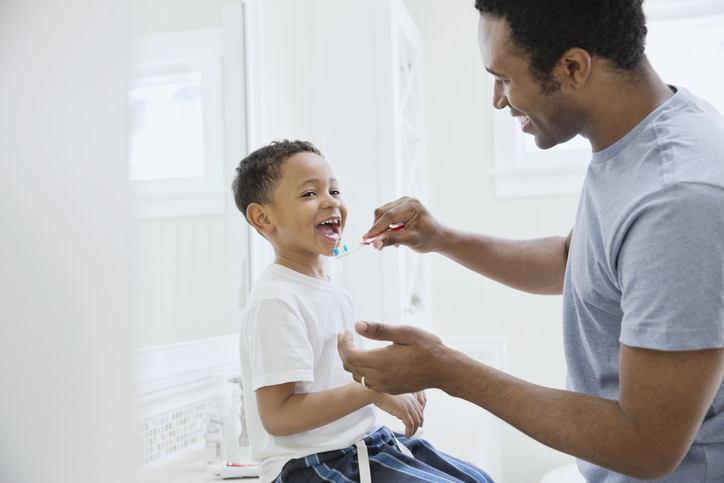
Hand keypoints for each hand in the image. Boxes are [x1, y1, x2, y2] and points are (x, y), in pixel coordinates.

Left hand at [337, 321, 457, 394]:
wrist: (444, 370)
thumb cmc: (427, 348)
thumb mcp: (405, 333)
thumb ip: (379, 330)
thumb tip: (357, 325)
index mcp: (381, 361)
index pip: (350, 355)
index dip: (344, 343)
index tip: (347, 331)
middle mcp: (380, 377)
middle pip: (350, 367)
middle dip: (344, 351)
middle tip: (345, 337)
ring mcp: (385, 385)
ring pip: (357, 377)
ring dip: (351, 362)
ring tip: (353, 347)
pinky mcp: (390, 389)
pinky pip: (368, 383)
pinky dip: (361, 372)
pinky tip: (367, 360)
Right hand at [363, 197, 445, 252]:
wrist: (439, 237)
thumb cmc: (429, 238)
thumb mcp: (411, 240)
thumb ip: (392, 239)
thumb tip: (375, 243)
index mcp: (411, 206)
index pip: (388, 216)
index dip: (376, 228)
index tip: (366, 239)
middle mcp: (406, 201)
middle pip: (382, 213)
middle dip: (377, 229)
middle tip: (376, 244)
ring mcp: (403, 203)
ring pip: (382, 214)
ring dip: (382, 229)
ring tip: (388, 243)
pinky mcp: (400, 208)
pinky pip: (387, 216)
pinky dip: (386, 228)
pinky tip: (393, 237)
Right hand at [374, 393, 423, 437]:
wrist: (377, 393)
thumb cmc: (384, 396)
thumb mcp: (396, 399)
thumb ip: (402, 404)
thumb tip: (402, 414)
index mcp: (410, 397)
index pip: (420, 409)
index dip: (420, 418)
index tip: (419, 424)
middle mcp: (411, 401)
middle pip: (420, 416)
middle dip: (418, 425)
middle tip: (414, 431)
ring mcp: (408, 406)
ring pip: (416, 421)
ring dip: (414, 430)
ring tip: (410, 435)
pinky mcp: (403, 411)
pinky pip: (410, 424)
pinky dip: (409, 431)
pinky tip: (407, 435)